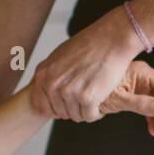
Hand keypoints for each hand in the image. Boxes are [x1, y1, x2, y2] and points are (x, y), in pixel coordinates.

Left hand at [30, 7, 144, 122]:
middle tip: (86, 94)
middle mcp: (52, 83)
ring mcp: (69, 91)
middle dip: (74, 107)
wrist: (112, 38)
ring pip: (76, 116)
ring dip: (86, 109)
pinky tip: (101, 97)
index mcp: (43, 74)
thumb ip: (50, 74)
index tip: (68, 101)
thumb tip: (45, 89)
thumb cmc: (90, 45)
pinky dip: (97, 111)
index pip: (41, 106)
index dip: (56, 108)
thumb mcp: (59, 56)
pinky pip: (90, 116)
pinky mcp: (87, 97)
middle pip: (60, 113)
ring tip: (95, 93)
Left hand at [99, 60, 153, 143]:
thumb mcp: (118, 99)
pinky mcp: (133, 95)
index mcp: (143, 74)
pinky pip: (148, 108)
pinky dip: (152, 121)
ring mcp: (139, 87)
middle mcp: (144, 79)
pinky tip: (153, 132)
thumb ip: (141, 104)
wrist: (76, 93)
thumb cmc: (94, 92)